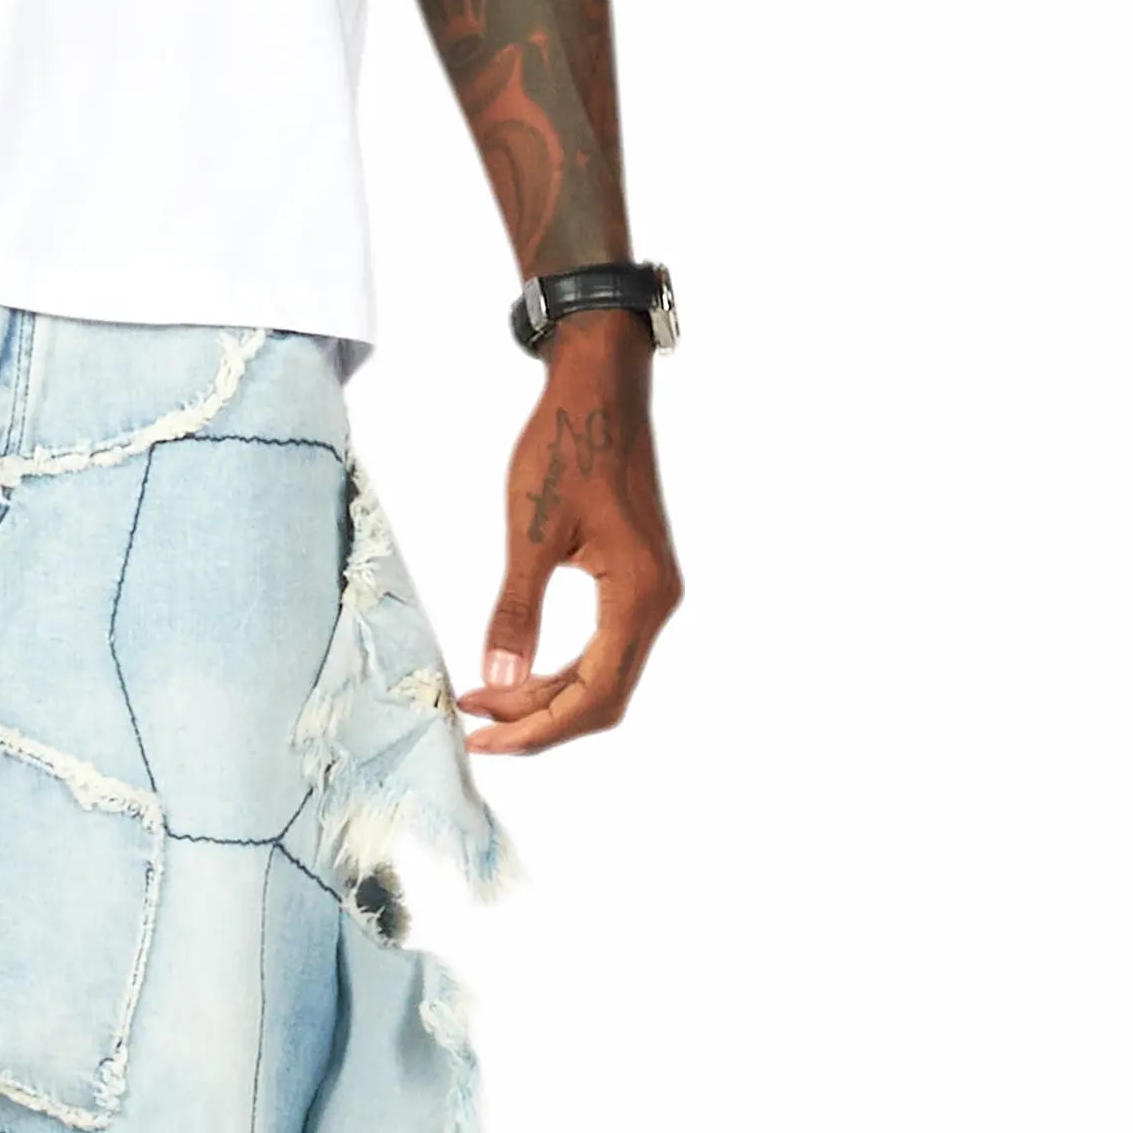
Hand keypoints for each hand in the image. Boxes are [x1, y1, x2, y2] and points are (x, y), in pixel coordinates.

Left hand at [466, 311, 682, 754]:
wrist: (600, 390)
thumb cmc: (566, 447)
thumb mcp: (531, 531)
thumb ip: (516, 611)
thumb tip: (499, 683)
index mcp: (638, 596)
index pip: (594, 695)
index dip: (538, 730)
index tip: (485, 742)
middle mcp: (656, 603)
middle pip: (603, 697)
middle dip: (539, 722)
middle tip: (476, 730)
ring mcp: (650, 592)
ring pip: (604, 676)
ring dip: (547, 698)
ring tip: (485, 702)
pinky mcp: (636, 580)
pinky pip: (604, 648)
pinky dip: (561, 670)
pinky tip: (518, 673)